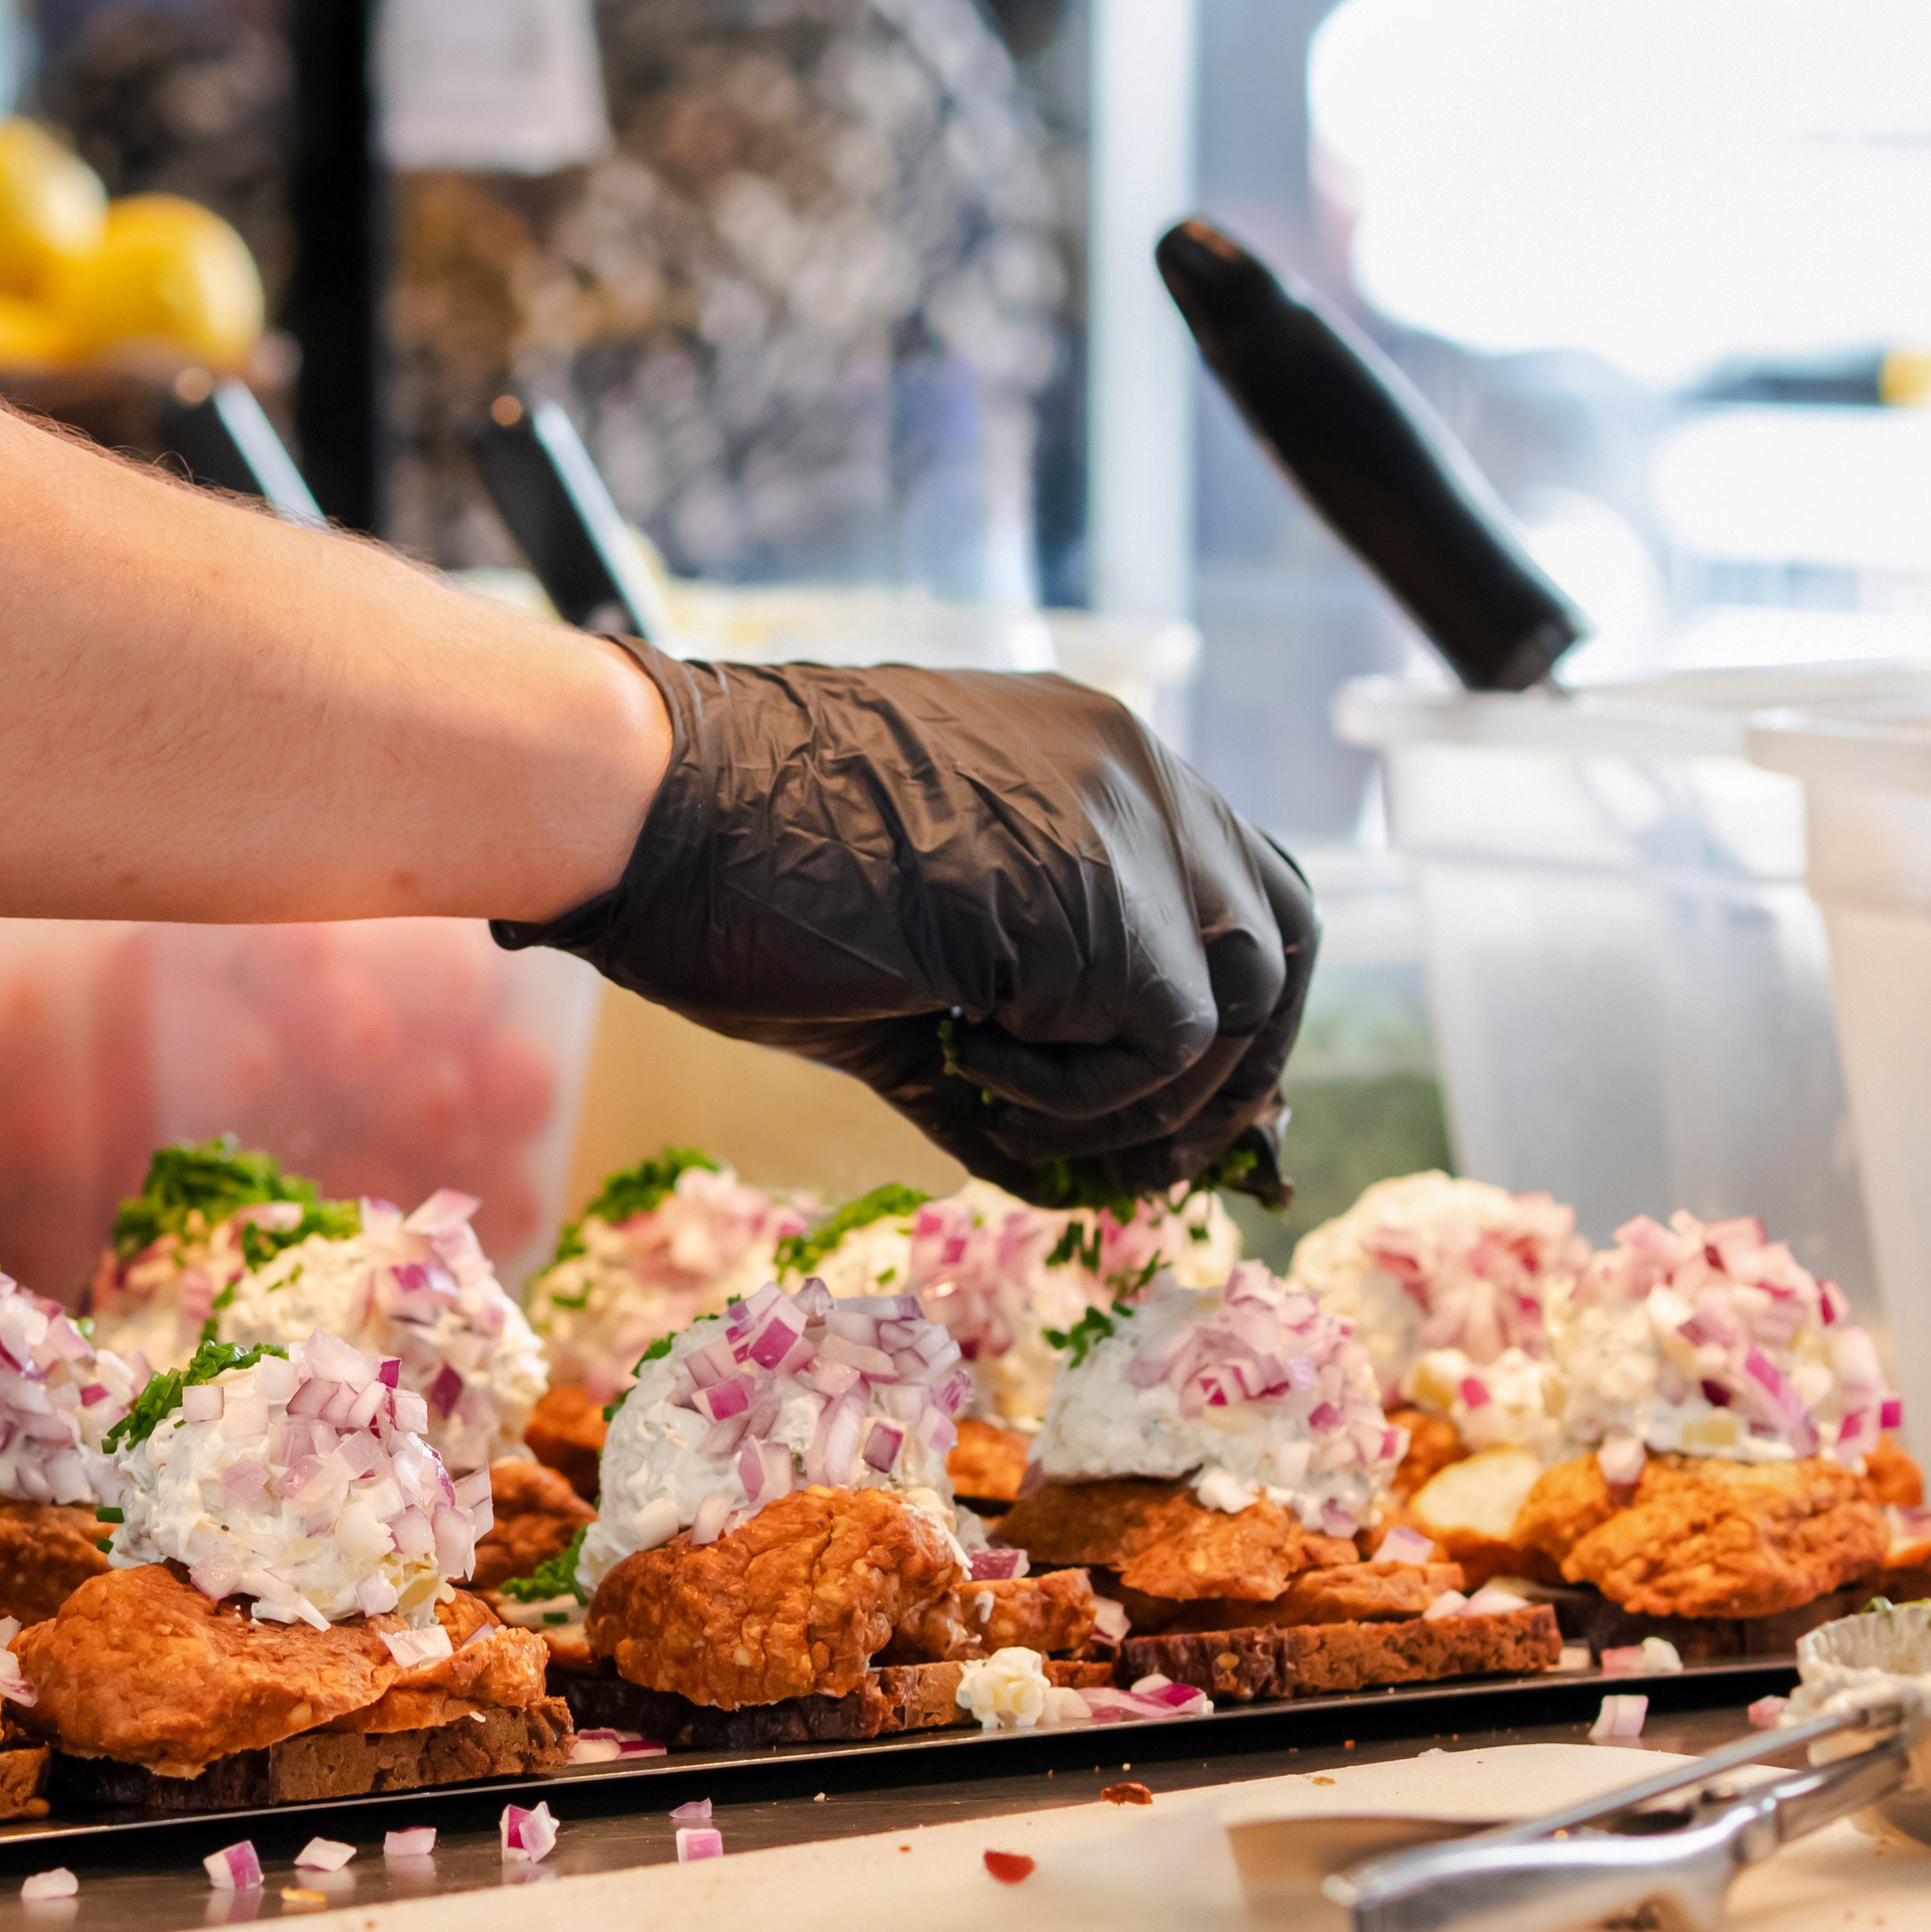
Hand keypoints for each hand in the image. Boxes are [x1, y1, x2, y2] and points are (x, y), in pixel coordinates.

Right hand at [497, 648, 1316, 1204]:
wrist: (649, 807)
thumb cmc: (736, 873)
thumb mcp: (918, 952)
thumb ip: (1028, 1025)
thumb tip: (1110, 1173)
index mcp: (1089, 758)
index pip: (1237, 890)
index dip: (1228, 1021)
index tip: (1173, 1118)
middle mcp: (1132, 769)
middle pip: (1281, 943)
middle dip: (1229, 1077)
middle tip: (1140, 1163)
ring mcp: (1123, 821)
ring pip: (1236, 1006)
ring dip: (1135, 1099)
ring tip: (995, 1099)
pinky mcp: (1096, 893)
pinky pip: (1165, 1044)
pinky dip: (1079, 1095)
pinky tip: (961, 1063)